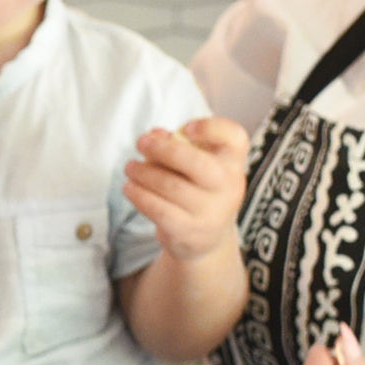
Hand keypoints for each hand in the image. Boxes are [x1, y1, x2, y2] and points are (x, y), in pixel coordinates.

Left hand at [122, 117, 248, 262]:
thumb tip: (155, 135)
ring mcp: (211, 210)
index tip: (185, 128)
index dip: (209, 129)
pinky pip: (159, 210)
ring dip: (143, 173)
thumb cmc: (199, 188)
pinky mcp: (189, 230)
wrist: (208, 236)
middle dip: (162, 150)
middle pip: (197, 162)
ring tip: (131, 167)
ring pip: (171, 186)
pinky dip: (140, 196)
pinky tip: (130, 188)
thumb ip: (178, 143)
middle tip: (141, 143)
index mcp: (233, 160)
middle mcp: (229, 184)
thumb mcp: (196, 161)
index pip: (234, 137)